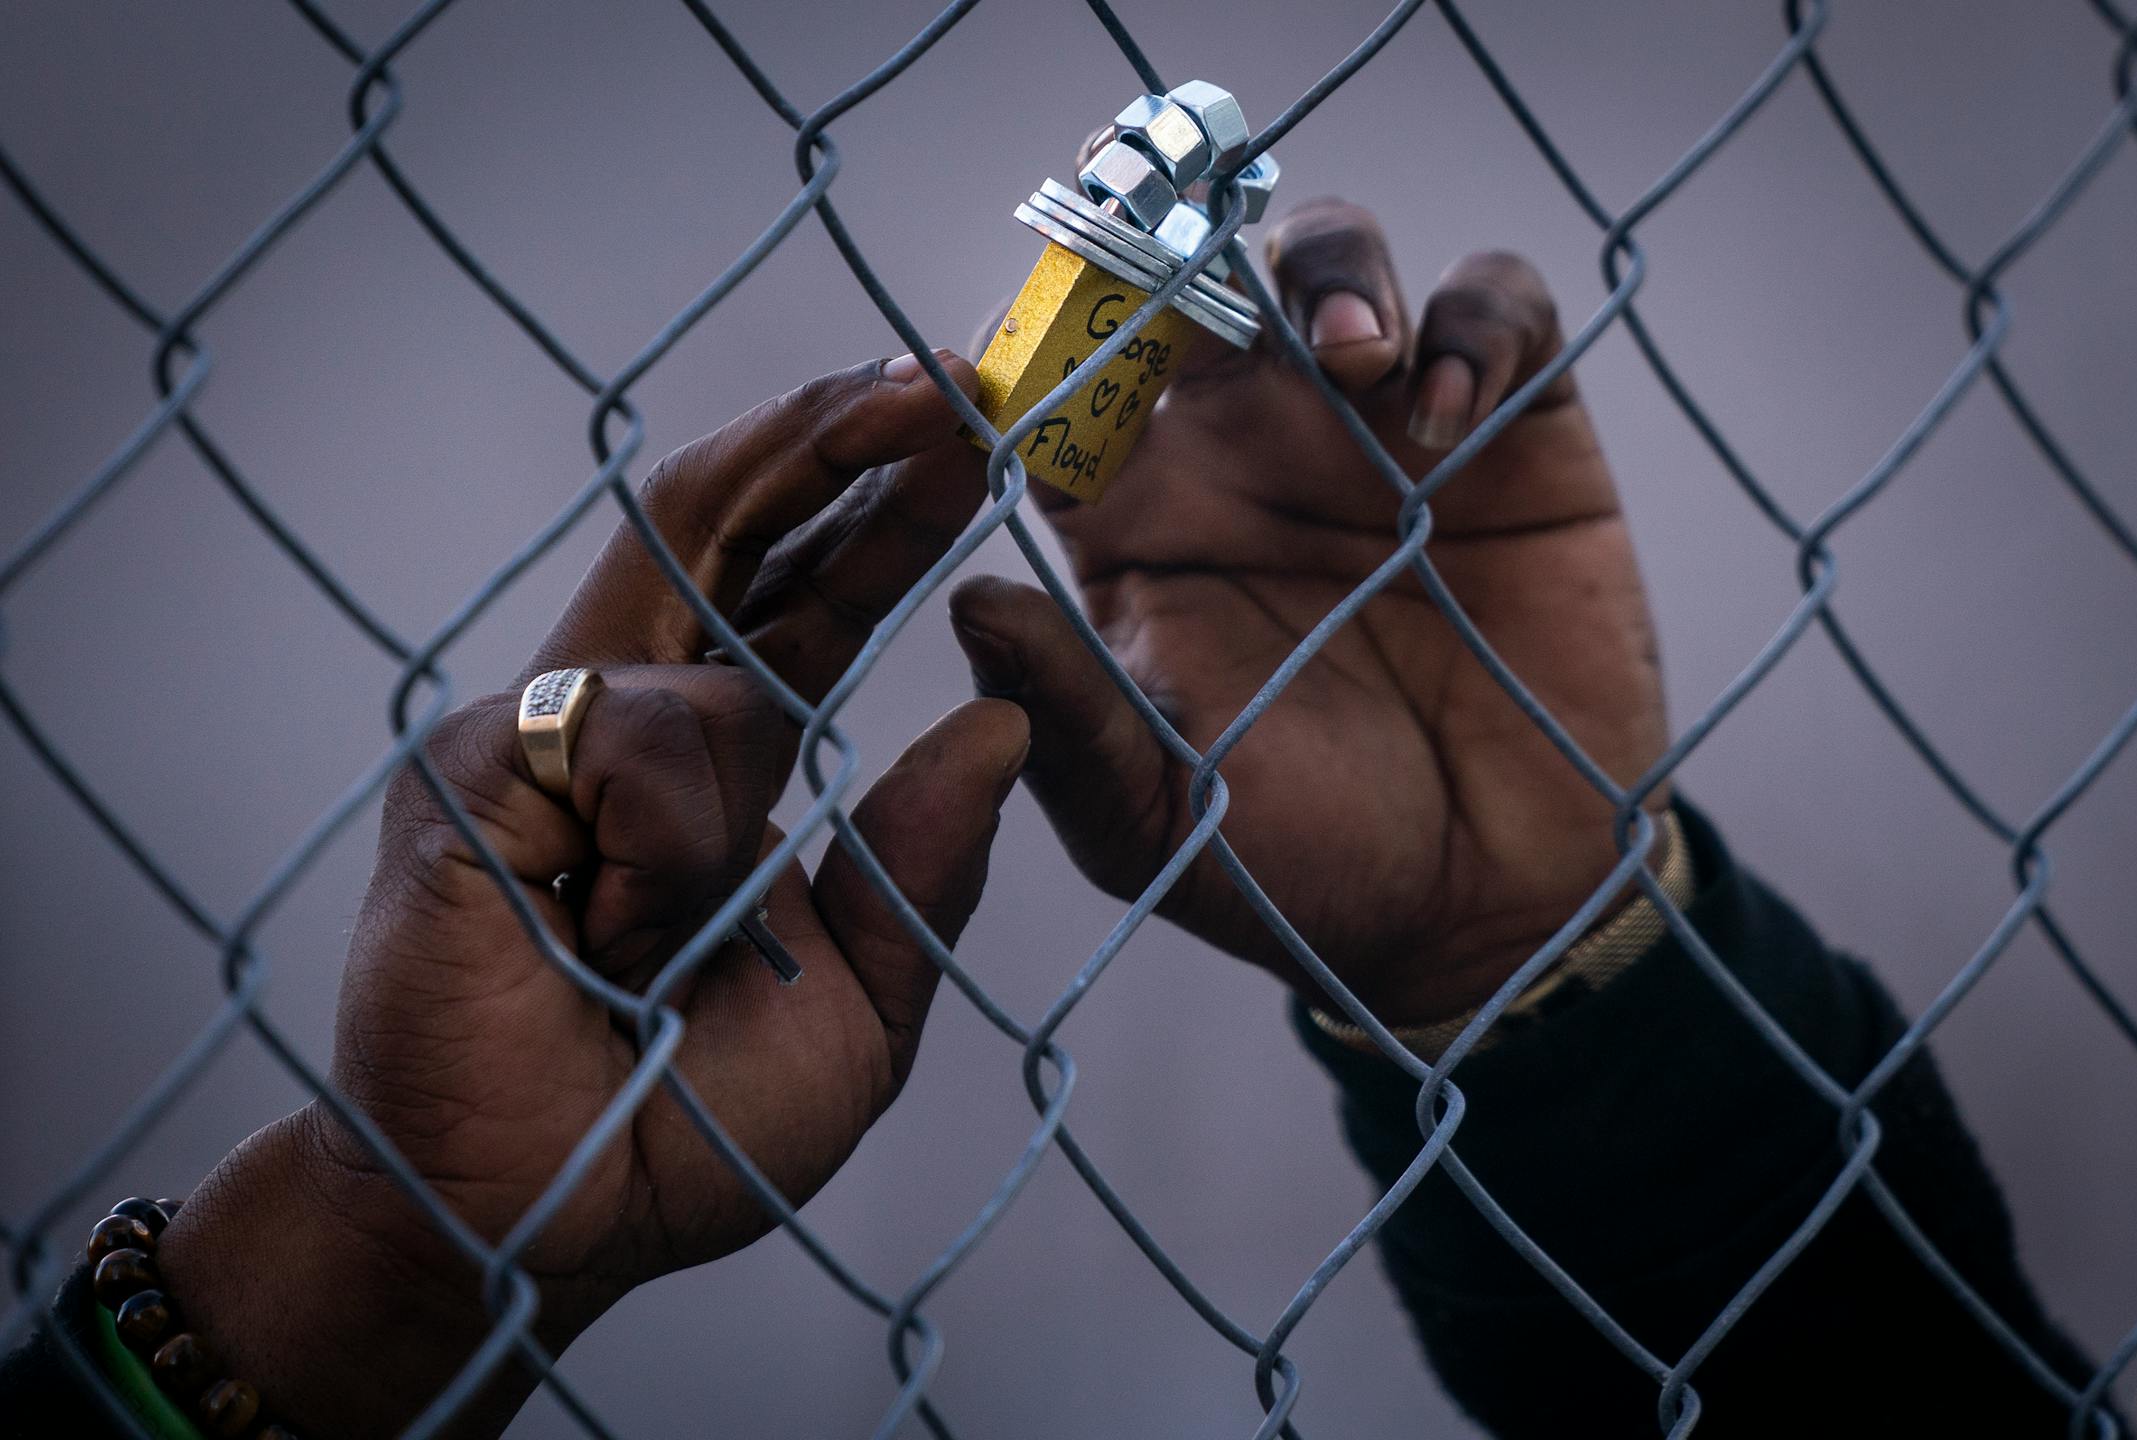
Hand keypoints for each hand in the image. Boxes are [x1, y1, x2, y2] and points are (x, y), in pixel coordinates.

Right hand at [155, 353, 1023, 1436]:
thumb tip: (995, 725)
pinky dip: (664, 850)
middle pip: (726, 526)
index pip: (809, 597)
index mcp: (723, 761)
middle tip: (942, 381)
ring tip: (658, 946)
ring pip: (696, 660)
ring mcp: (542, 732)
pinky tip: (602, 936)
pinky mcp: (474, 764)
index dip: (884, 510)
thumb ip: (921, 872)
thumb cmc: (687, 1130)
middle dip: (834, 445)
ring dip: (720, 814)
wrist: (541, 1226)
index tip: (974, 432)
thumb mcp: (861, 1007)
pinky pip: (635, 741)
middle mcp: (631, 718)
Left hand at [950, 201, 1668, 1026]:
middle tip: (1190, 288)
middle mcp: (1242, 447)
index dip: (1029, 346)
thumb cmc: (1299, 865)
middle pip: (1192, 279)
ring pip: (1330, 255)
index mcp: (1134, 520)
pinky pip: (1494, 305)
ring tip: (1351, 355)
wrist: (1484, 909)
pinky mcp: (1511, 430)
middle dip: (1177, 247)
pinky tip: (1447, 414)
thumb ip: (1069, 719)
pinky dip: (1473, 323)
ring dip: (1329, 268)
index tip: (1022, 358)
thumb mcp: (1155, 818)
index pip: (1058, 385)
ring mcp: (1372, 425)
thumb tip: (968, 603)